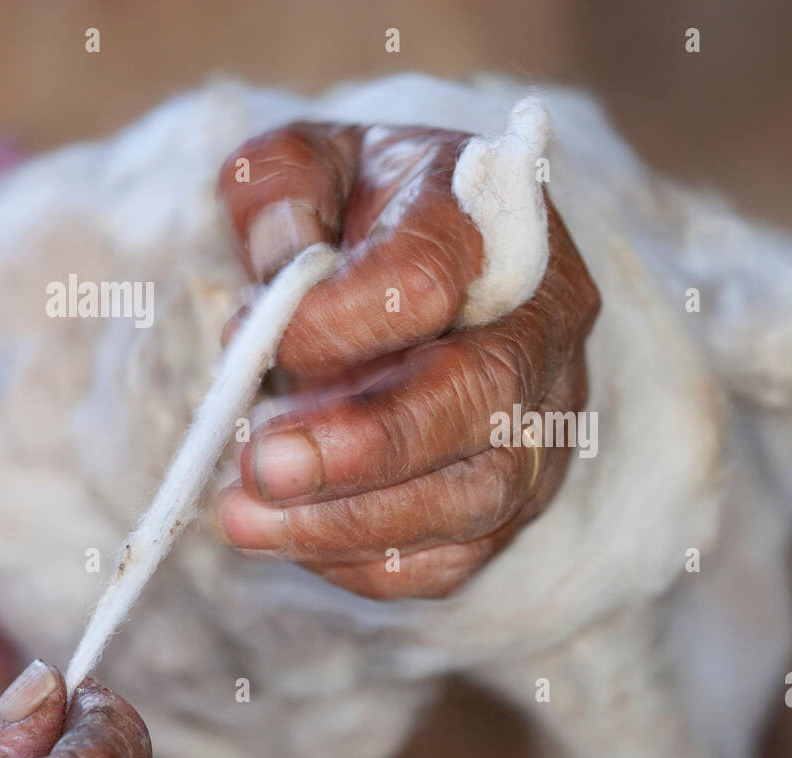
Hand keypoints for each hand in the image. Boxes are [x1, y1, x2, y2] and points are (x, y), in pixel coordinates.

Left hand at [214, 121, 599, 598]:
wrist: (435, 273)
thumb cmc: (368, 217)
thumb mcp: (313, 162)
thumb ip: (283, 189)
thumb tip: (277, 276)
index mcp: (497, 225)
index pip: (433, 275)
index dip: (338, 315)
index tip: (250, 332)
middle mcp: (544, 328)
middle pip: (484, 399)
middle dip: (367, 444)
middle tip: (261, 466)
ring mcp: (546, 421)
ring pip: (478, 495)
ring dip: (354, 520)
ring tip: (245, 517)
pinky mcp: (522, 497)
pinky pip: (459, 555)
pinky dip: (368, 561)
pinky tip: (293, 539)